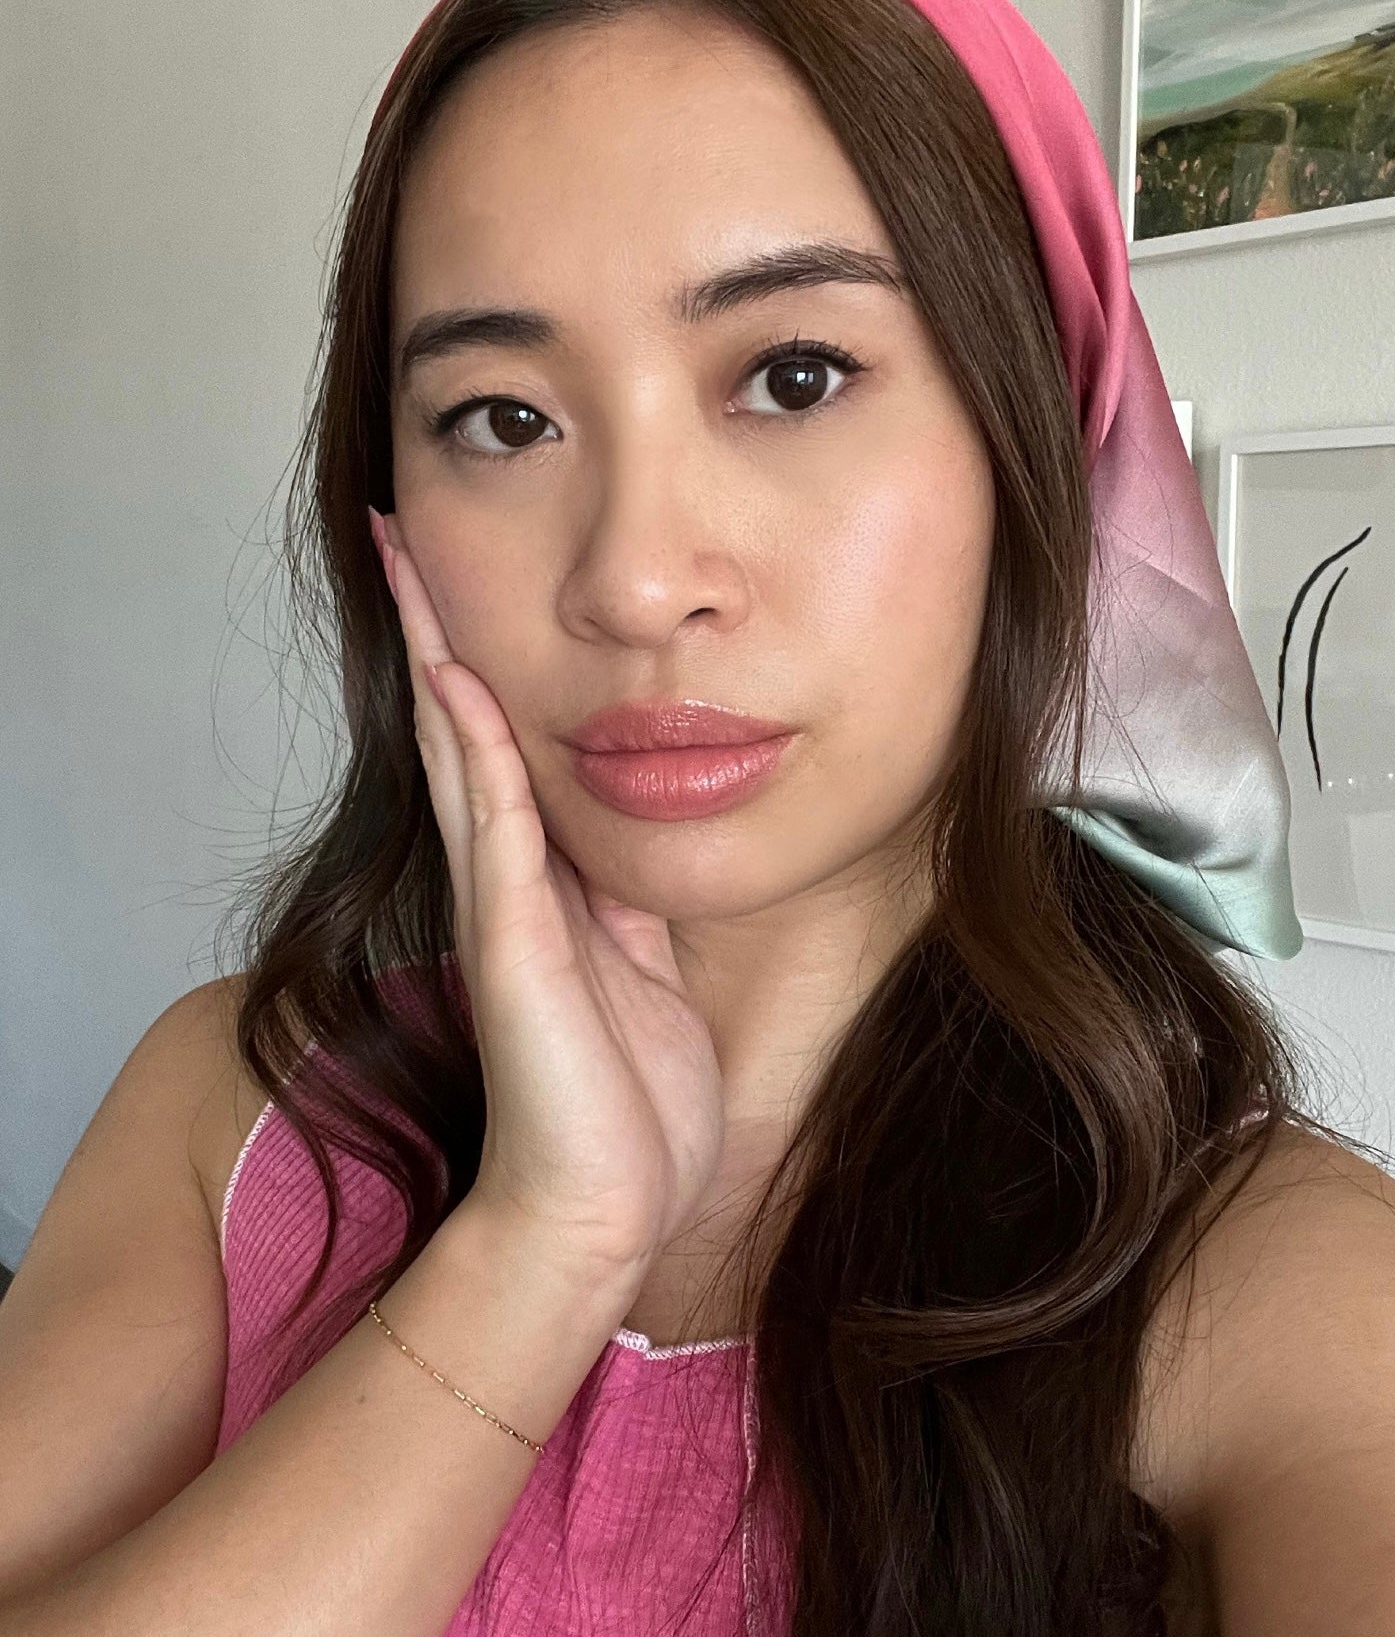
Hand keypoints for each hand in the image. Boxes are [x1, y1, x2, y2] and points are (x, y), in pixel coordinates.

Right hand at [368, 507, 726, 1275]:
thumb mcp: (642, 973)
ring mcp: (503, 907)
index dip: (478, 662)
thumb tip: (633, 843)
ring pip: (460, 753)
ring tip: (407, 566)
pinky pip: (495, 823)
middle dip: (435, 631)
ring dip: (438, 656)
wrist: (603, 1210)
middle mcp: (507, 882)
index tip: (463, 580)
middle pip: (459, 729)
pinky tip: (462, 679)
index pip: (497, 748)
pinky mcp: (514, 943)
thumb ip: (626, 905)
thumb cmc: (627, 1107)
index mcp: (544, 886)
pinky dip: (476, 747)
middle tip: (401, 535)